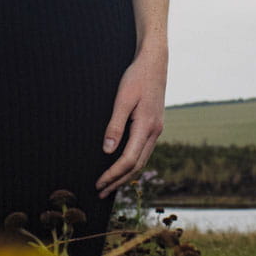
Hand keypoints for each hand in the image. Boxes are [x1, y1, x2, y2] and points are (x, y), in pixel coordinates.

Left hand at [96, 44, 166, 194]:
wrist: (154, 63)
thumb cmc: (136, 78)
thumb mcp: (122, 99)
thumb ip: (115, 125)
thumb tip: (108, 151)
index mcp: (147, 126)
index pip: (129, 160)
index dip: (113, 174)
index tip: (99, 183)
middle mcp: (155, 132)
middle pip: (137, 166)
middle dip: (118, 181)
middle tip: (101, 192)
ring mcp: (157, 130)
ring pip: (142, 160)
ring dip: (125, 175)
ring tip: (110, 185)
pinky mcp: (154, 126)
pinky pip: (144, 151)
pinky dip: (132, 164)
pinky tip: (122, 167)